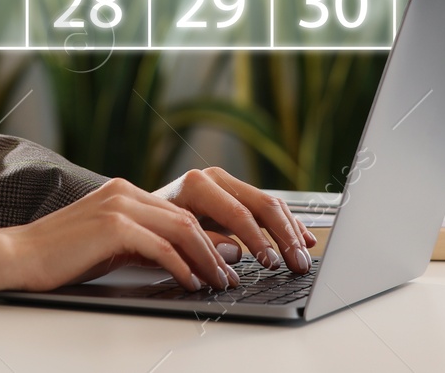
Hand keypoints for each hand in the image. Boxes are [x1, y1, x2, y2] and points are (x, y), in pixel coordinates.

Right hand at [0, 170, 317, 294]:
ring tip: (222, 281)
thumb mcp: (114, 247)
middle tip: (238, 272)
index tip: (235, 258)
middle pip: (191, 217)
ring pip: (182, 228)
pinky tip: (192, 283)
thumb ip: (150, 245)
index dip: (215, 234)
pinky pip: (161, 246)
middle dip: (221, 246)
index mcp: (127, 193)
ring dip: (209, 258)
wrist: (20, 255)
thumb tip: (196, 257)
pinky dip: (182, 266)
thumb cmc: (63, 256)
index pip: (183, 212)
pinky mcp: (113, 225)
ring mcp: (119, 205)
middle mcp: (127, 192)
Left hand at [152, 166, 317, 274]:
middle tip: (297, 265)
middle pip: (262, 205)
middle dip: (284, 237)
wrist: (141, 215)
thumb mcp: (171, 238)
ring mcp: (227, 184)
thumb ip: (202, 243)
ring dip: (291, 233)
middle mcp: (214, 178)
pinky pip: (269, 207)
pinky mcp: (236, 195)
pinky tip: (303, 240)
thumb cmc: (153, 229)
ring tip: (303, 259)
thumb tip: (235, 253)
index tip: (272, 264)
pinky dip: (288, 224)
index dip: (258, 240)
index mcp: (197, 185)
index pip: (238, 213)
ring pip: (270, 205)